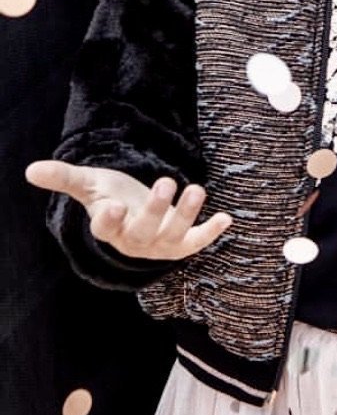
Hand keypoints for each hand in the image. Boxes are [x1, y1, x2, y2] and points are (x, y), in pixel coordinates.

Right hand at [25, 159, 232, 260]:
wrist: (135, 213)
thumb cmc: (112, 197)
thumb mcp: (91, 184)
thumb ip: (65, 177)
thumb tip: (31, 170)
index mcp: (110, 228)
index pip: (106, 228)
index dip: (109, 220)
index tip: (113, 205)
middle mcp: (135, 241)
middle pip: (145, 231)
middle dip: (156, 210)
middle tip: (165, 182)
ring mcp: (160, 245)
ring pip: (174, 236)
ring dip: (187, 214)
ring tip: (197, 189)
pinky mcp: (182, 244)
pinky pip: (197, 242)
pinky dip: (211, 232)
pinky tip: (227, 218)